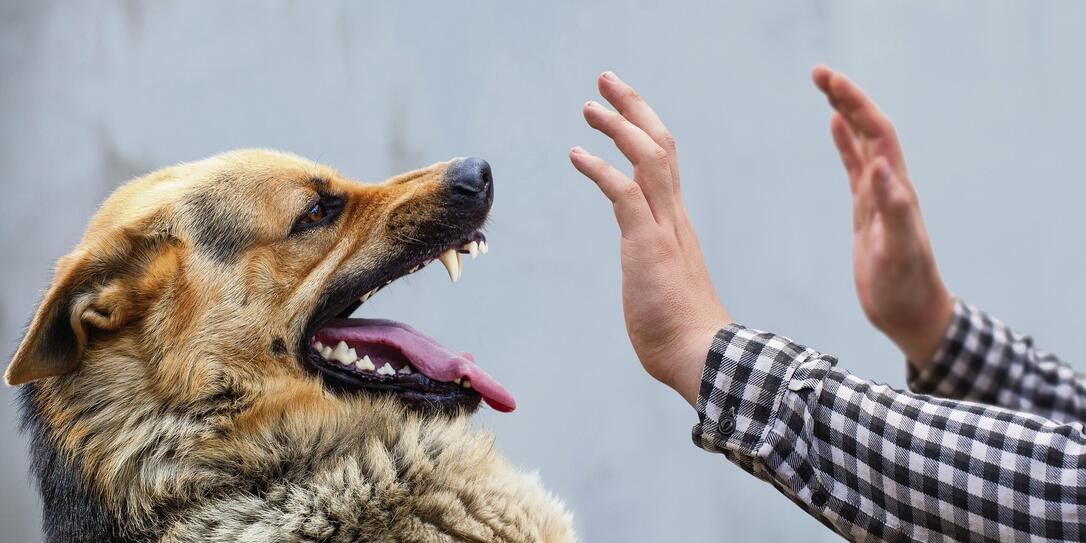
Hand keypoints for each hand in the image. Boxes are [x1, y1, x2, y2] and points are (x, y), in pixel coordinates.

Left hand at [570, 72, 730, 405]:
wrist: (701, 356)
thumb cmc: (681, 332)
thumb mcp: (662, 286)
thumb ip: (655, 268)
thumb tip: (648, 275)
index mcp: (676, 223)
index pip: (664, 162)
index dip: (644, 129)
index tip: (623, 109)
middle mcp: (674, 217)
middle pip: (660, 145)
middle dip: (633, 108)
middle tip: (607, 81)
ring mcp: (663, 228)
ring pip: (648, 158)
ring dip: (618, 126)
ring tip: (589, 106)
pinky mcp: (647, 245)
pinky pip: (624, 193)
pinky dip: (600, 168)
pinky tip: (577, 154)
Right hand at [812, 65, 953, 367]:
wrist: (912, 313)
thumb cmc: (906, 287)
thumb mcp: (898, 250)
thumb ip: (893, 207)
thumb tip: (879, 164)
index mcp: (896, 188)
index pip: (876, 133)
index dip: (855, 104)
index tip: (829, 81)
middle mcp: (890, 185)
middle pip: (869, 128)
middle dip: (846, 97)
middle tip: (818, 72)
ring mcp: (878, 196)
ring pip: (862, 143)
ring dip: (845, 112)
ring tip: (825, 87)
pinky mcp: (867, 211)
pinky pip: (854, 167)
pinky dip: (845, 144)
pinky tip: (834, 128)